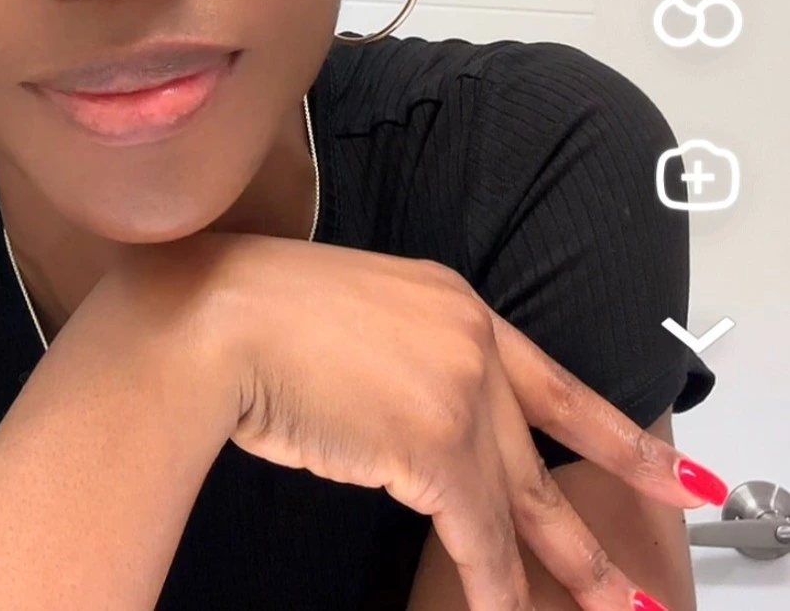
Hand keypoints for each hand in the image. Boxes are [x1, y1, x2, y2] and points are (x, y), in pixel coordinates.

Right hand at [116, 233, 722, 610]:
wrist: (217, 317)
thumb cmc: (258, 312)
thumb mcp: (355, 320)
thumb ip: (407, 364)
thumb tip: (416, 428)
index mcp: (452, 301)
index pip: (551, 378)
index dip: (611, 429)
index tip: (664, 463)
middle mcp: (470, 340)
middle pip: (549, 448)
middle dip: (599, 521)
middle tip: (642, 573)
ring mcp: (458, 390)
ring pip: (516, 499)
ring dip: (558, 566)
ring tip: (605, 606)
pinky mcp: (434, 445)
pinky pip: (476, 532)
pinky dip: (492, 581)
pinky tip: (502, 610)